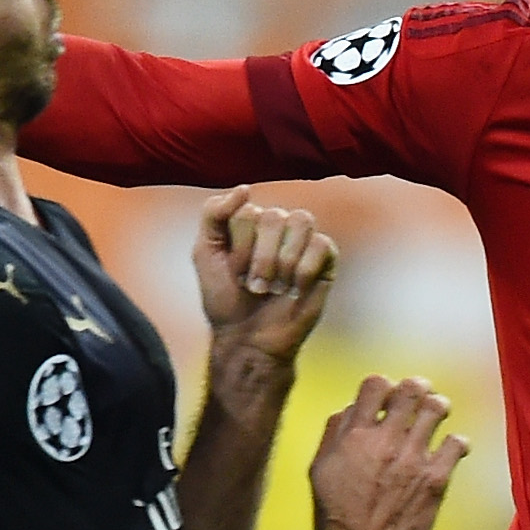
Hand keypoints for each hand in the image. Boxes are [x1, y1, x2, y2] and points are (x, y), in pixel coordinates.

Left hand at [193, 188, 336, 360]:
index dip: (239, 248)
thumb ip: (213, 214)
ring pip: (301, 221)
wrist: (248, 340)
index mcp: (248, 221)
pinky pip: (322, 244)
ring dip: (283, 261)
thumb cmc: (225, 300)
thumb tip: (245, 189)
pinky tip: (295, 289)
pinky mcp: (325, 261)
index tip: (234, 275)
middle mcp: (276, 227)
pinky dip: (304, 270)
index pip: (247, 212)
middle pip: (274, 216)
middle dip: (261, 258)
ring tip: (276, 288)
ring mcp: (301, 242)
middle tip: (255, 287)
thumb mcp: (204, 253)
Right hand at [306, 377, 462, 529]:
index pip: (376, 383)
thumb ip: (336, 432)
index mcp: (355, 436)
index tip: (388, 398)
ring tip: (438, 414)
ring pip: (437, 409)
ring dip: (438, 407)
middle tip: (420, 396)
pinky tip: (451, 449)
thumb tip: (353, 408)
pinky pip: (457, 444)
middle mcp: (385, 442)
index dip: (384, 386)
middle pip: (412, 390)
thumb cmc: (335, 515)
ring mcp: (413, 460)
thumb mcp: (320, 467)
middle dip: (417, 389)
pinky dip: (457, 442)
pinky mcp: (434, 481)